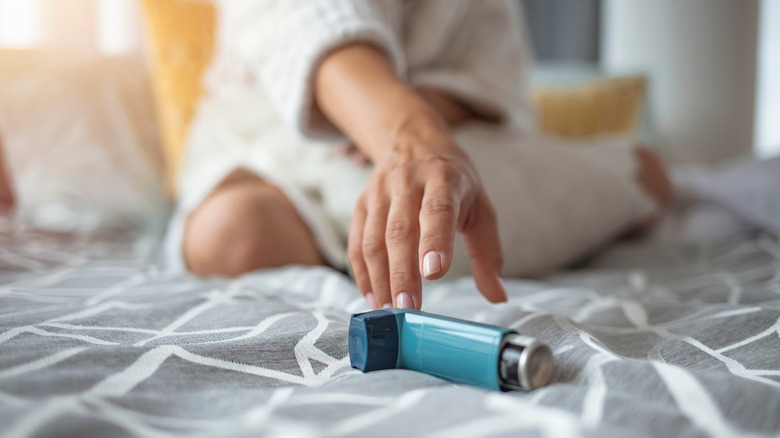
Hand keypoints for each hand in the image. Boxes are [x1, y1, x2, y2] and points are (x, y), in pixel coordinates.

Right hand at [348, 121, 506, 309]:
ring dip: (380, 278)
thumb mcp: (480, 207)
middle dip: (402, 273)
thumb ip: (488, 252)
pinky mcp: (362, 204)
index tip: (434, 272)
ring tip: (390, 310)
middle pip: (400, 231)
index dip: (435, 240)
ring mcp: (380, 193)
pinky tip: (373, 297)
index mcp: (443, 179)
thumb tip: (497, 295)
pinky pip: (356, 243)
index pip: (437, 210)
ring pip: (374, 240)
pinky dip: (362, 273)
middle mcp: (408, 182)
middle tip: (407, 307)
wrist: (413, 142)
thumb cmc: (453, 181)